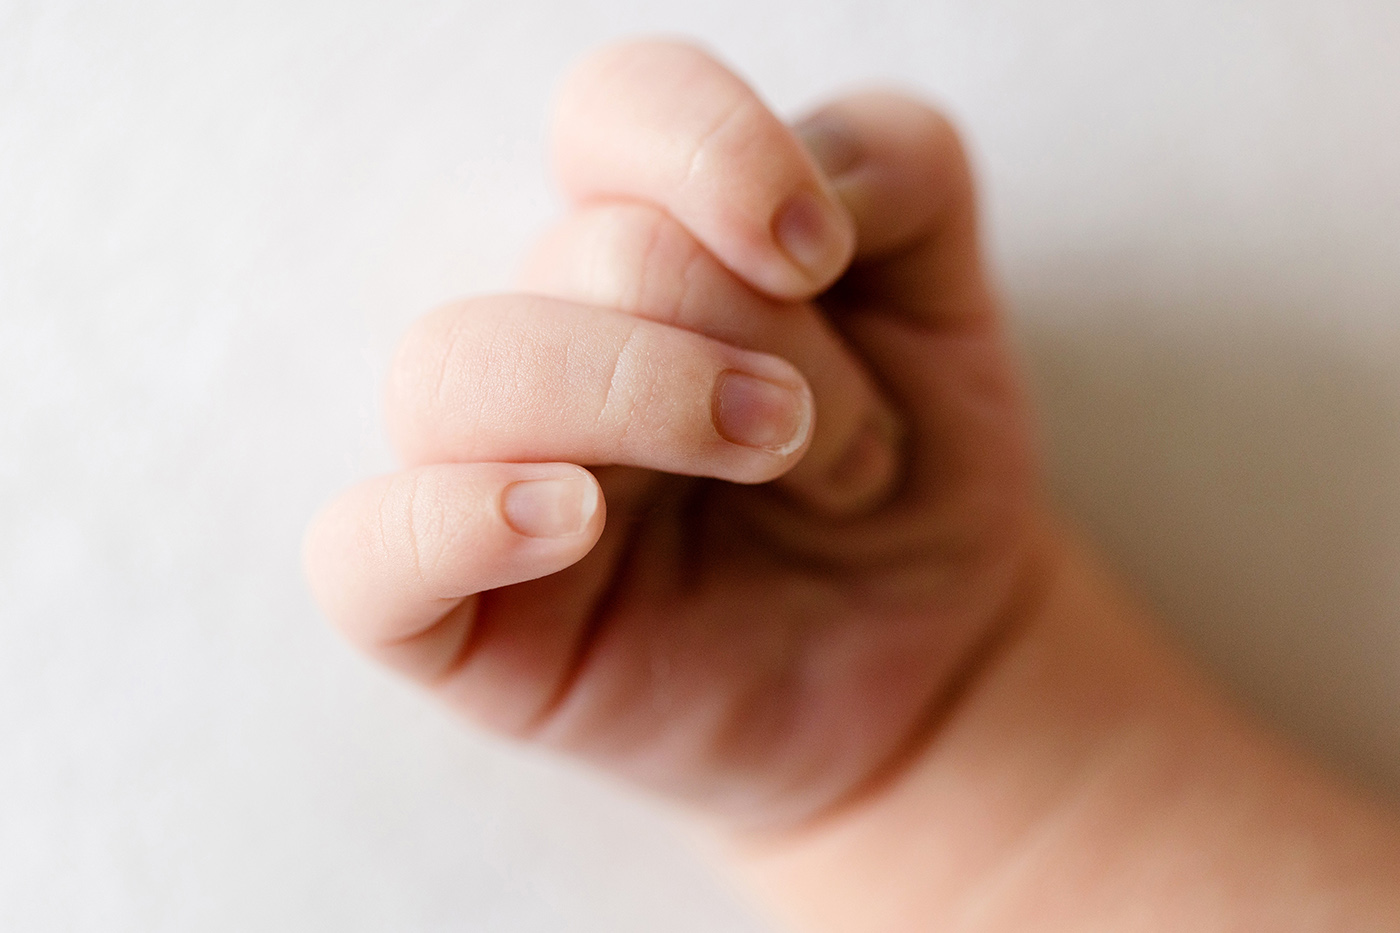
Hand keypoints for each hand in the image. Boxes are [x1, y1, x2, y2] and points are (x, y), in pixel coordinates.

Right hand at [304, 39, 1048, 830]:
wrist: (925, 651)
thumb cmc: (908, 468)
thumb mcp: (942, 294)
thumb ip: (894, 174)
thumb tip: (797, 187)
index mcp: (646, 247)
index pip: (609, 113)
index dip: (710, 148)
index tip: (818, 252)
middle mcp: (554, 345)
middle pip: (573, 253)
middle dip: (734, 327)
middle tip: (815, 426)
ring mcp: (490, 480)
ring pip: (453, 372)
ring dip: (637, 397)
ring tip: (769, 462)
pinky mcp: (464, 624)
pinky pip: (365, 560)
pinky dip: (448, 522)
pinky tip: (567, 522)